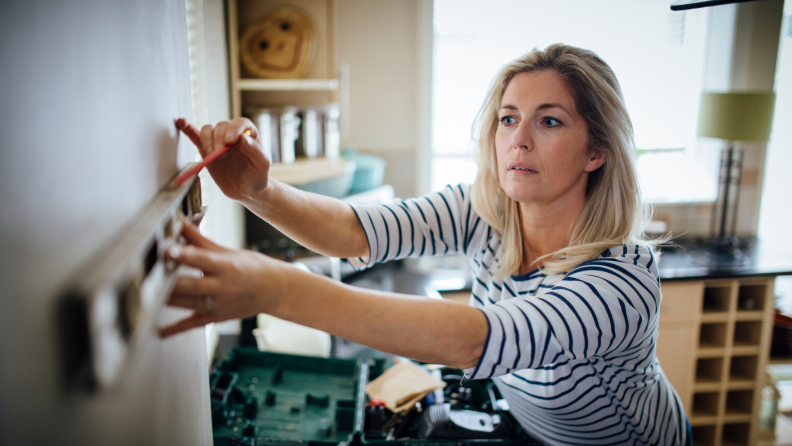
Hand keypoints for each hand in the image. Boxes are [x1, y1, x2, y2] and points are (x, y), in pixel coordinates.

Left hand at [159, 219, 289, 337]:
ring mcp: (218, 305)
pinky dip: (174, 329)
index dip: (183, 254)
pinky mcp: (216, 317)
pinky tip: (158, 330)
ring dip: (164, 299)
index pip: (201, 259)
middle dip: (168, 280)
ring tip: (143, 294)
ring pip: (186, 303)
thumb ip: (200, 240)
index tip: (167, 249)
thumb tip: (180, 222)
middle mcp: (222, 287)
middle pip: (189, 285)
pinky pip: (192, 324)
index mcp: (226, 267)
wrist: (274, 290)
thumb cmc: (252, 268)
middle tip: (147, 274)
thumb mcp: (228, 252)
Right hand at [175, 117, 270, 200]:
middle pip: (221, 126)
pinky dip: (188, 129)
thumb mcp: (262, 164)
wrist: (246, 190)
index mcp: (249, 133)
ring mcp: (218, 141)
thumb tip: (241, 137)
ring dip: (207, 140)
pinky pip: (195, 136)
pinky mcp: (206, 150)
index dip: (234, 129)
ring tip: (212, 155)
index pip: (240, 123)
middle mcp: (232, 133)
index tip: (230, 141)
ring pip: (208, 130)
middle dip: (218, 138)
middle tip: (220, 153)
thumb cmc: (258, 176)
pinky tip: (181, 122)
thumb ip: (254, 150)